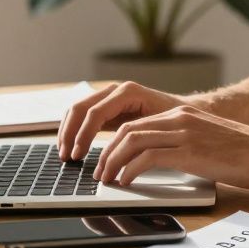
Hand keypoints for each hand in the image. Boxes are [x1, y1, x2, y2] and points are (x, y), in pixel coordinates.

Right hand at [57, 80, 186, 160]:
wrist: (183, 111)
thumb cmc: (175, 121)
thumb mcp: (158, 129)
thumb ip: (137, 138)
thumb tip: (117, 157)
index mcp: (128, 92)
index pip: (95, 113)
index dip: (83, 135)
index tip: (78, 155)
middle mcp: (115, 90)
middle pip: (80, 108)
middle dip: (70, 133)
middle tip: (66, 157)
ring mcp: (109, 95)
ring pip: (77, 109)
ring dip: (67, 132)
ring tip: (65, 154)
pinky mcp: (107, 105)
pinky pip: (83, 114)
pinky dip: (74, 130)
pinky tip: (73, 147)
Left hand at [94, 105, 248, 189]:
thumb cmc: (245, 153)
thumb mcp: (208, 140)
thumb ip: (184, 144)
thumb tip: (161, 162)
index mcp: (183, 114)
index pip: (136, 123)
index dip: (115, 143)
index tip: (107, 160)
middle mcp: (180, 118)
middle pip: (128, 129)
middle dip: (107, 152)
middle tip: (100, 172)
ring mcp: (184, 133)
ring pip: (132, 141)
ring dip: (113, 162)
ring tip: (108, 179)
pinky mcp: (189, 151)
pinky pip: (147, 158)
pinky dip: (130, 171)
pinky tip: (127, 182)